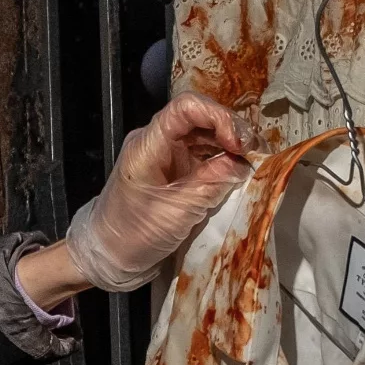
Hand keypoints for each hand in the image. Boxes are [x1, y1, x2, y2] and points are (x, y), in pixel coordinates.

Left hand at [63, 93, 249, 291]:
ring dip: (230, 145)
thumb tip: (244, 165)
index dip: (219, 118)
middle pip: (200, 117)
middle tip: (256, 154)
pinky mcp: (175, 170)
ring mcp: (166, 155)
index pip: (186, 108)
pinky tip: (239, 171)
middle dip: (231, 131)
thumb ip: (212, 184)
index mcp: (148, 145)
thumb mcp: (177, 213)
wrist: (108, 255)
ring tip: (253, 162)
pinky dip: (223, 159)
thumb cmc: (133, 235)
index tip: (239, 145)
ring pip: (204, 134)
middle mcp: (157, 141)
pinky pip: (203, 154)